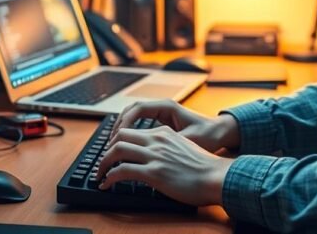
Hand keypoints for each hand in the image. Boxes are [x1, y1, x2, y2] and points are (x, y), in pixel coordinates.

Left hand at [96, 124, 234, 205]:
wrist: (217, 177)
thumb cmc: (206, 169)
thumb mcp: (185, 149)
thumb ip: (168, 149)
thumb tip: (157, 160)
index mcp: (164, 133)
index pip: (133, 131)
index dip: (118, 141)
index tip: (112, 153)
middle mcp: (157, 140)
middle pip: (120, 136)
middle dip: (106, 150)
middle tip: (102, 163)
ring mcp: (154, 155)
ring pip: (117, 150)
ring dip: (103, 163)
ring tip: (99, 174)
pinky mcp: (153, 172)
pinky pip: (122, 171)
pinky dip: (109, 177)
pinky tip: (106, 184)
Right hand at [111, 99, 239, 152]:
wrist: (220, 133)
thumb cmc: (208, 135)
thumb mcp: (189, 140)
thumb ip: (171, 142)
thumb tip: (153, 150)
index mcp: (167, 107)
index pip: (138, 109)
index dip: (125, 122)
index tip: (117, 137)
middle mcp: (162, 107)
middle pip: (131, 110)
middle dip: (119, 125)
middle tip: (110, 142)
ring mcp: (161, 114)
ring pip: (134, 116)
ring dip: (123, 128)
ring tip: (114, 144)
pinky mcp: (162, 122)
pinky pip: (140, 123)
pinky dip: (131, 131)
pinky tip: (126, 145)